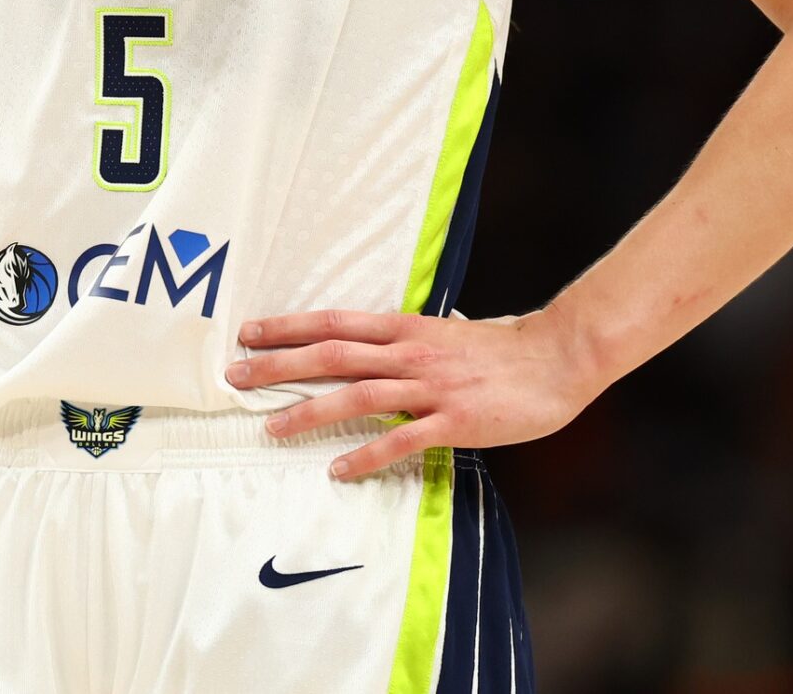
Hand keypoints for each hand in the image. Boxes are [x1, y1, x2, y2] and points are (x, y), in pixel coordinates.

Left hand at [226, 306, 602, 479]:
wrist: (556, 358)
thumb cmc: (503, 348)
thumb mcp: (446, 332)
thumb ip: (410, 340)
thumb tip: (379, 343)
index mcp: (406, 328)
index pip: (334, 322)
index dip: (288, 326)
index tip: (249, 332)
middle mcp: (410, 352)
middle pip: (331, 355)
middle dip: (279, 365)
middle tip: (236, 376)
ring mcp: (430, 387)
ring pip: (356, 396)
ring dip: (309, 411)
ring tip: (271, 428)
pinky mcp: (453, 421)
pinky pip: (400, 440)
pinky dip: (366, 455)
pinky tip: (337, 470)